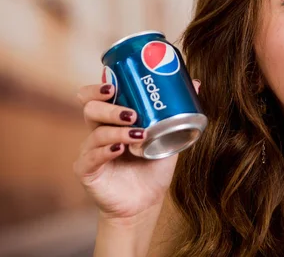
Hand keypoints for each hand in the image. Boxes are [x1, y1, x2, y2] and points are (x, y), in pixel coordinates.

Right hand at [73, 81, 198, 222]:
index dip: (99, 88)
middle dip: (111, 108)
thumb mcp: (167, 136)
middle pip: (91, 109)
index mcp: (113, 119)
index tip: (114, 86)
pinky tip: (120, 150)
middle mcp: (98, 131)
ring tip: (138, 135)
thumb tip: (196, 83)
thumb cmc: (152, 167)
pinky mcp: (87, 171)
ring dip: (117, 131)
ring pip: (96, 133)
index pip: (96, 96)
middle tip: (132, 113)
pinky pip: (91, 157)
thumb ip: (176, 112)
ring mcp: (90, 150)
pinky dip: (106, 151)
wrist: (146, 201)